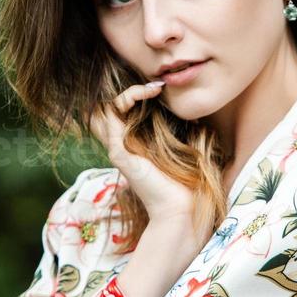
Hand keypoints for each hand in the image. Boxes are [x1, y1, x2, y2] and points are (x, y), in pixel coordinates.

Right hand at [88, 82, 197, 223]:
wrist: (180, 208)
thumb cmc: (185, 182)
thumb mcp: (182, 150)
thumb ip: (178, 131)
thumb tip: (192, 112)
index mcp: (132, 145)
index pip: (117, 114)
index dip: (132, 96)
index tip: (160, 89)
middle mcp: (120, 146)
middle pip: (103, 110)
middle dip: (124, 92)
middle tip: (153, 88)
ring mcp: (117, 149)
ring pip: (104, 108)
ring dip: (129, 92)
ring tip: (153, 89)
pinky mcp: (119, 152)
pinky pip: (112, 114)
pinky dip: (130, 97)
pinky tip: (150, 94)